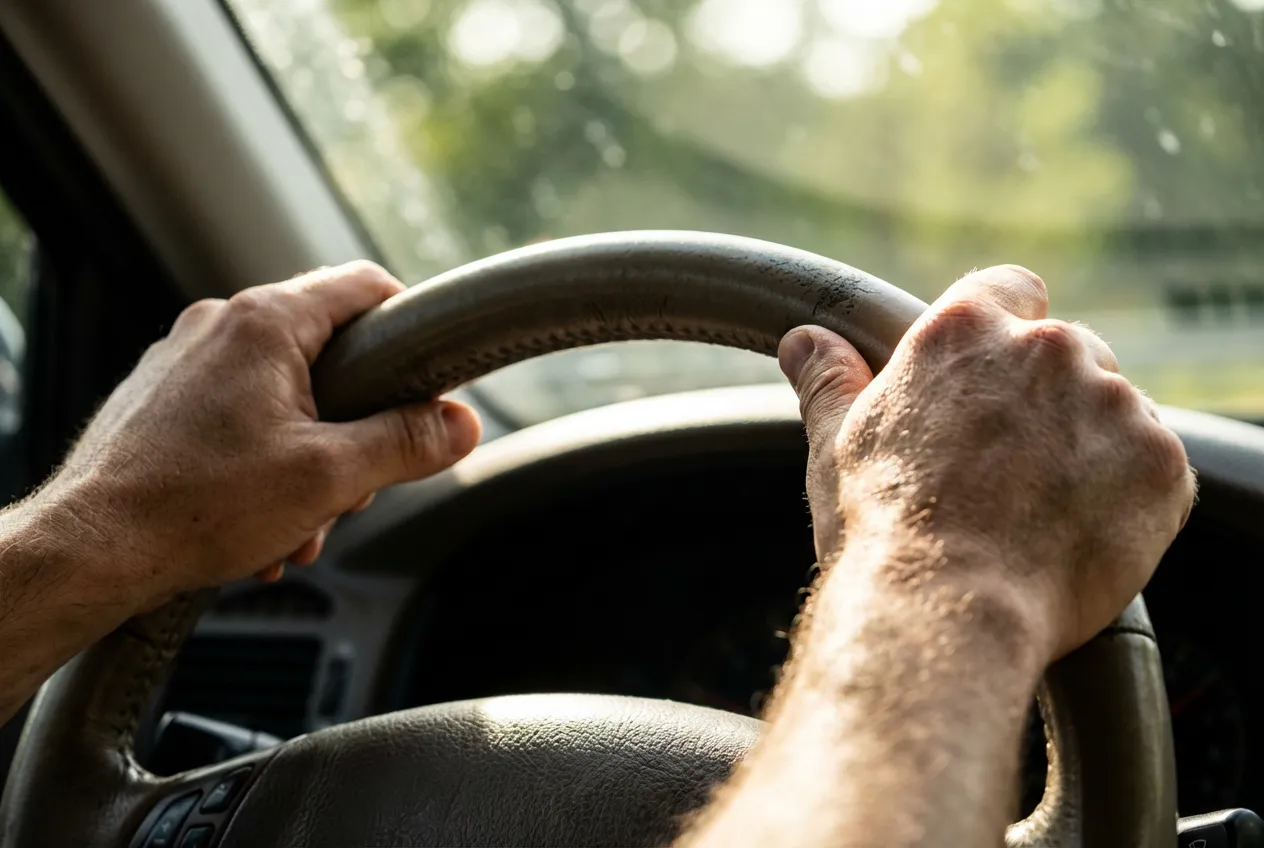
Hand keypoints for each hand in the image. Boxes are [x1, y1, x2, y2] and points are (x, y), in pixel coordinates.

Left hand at [36, 261, 480, 611]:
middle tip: (355, 483)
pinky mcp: (161, 399)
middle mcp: (220, 326)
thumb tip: (463, 423)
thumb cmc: (198, 505)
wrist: (89, 550)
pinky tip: (260, 524)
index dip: (411, 325)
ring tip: (299, 521)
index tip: (430, 376)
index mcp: (266, 323)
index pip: (365, 286)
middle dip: (354, 425)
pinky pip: (238, 417)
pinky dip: (263, 464)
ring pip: (284, 395)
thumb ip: (407, 442)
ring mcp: (184, 361)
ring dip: (309, 458)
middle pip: (328, 353)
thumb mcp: (331, 477)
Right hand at [778, 265, 1194, 659]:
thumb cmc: (883, 528)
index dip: (1004, 332)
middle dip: (1048, 398)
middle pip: (1069, 350)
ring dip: (1091, 444)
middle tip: (1009, 465)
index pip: (1010, 289)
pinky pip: (1155, 465)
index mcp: (964, 330)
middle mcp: (1045, 349)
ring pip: (1116, 408)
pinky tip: (1078, 532)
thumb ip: (830, 379)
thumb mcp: (837, 444)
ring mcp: (1112, 403)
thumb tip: (805, 341)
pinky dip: (1128, 494)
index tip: (994, 379)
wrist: (945, 610)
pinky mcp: (1159, 462)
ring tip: (1040, 509)